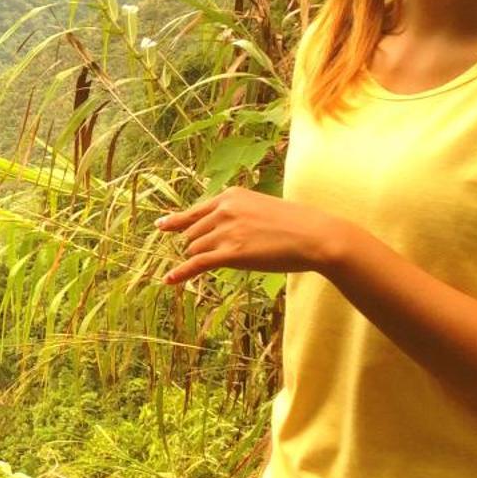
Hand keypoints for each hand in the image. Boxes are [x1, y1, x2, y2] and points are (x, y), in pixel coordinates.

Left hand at [153, 187, 351, 285]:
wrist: (315, 236)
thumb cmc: (296, 224)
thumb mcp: (261, 208)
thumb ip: (238, 213)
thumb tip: (221, 225)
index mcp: (231, 196)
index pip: (196, 211)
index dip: (176, 221)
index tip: (161, 226)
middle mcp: (224, 210)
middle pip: (193, 234)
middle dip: (199, 246)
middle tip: (217, 254)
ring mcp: (226, 231)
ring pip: (196, 249)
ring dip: (202, 259)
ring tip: (226, 262)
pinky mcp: (230, 253)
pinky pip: (196, 264)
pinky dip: (181, 273)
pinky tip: (169, 280)